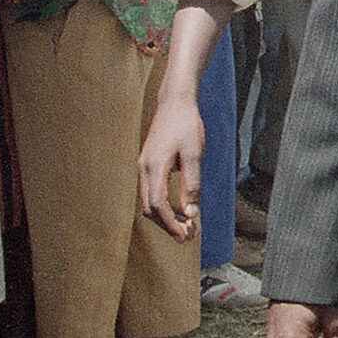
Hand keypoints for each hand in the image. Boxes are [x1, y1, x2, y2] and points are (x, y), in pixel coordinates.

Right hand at [137, 89, 206, 240]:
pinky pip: (152, 192)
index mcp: (153, 167)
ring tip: (187, 226)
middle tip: (189, 236)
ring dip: (166, 216)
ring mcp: (144, 167)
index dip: (170, 223)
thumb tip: (191, 213)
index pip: (157, 205)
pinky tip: (180, 209)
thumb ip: (191, 184)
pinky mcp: (148, 165)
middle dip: (168, 224)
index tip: (185, 235)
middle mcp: (144, 169)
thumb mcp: (193, 154)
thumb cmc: (186, 125)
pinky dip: (164, 205)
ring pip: (150, 201)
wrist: (175, 102)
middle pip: (150, 208)